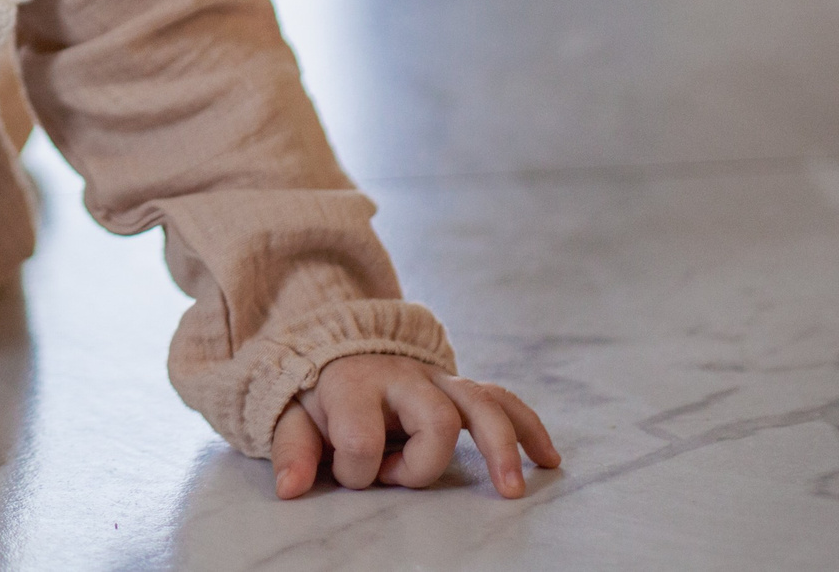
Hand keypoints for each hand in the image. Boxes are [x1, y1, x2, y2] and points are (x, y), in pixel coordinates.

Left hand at [270, 354, 558, 499]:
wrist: (337, 348)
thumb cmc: (318, 392)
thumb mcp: (291, 415)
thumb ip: (293, 449)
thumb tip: (291, 490)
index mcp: (355, 385)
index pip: (361, 439)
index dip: (355, 470)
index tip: (350, 472)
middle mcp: (403, 377)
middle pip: (435, 419)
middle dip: (423, 463)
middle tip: (401, 479)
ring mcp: (436, 380)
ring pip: (481, 404)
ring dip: (503, 447)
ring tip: (513, 489)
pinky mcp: (458, 387)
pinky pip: (502, 399)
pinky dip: (528, 426)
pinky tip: (548, 458)